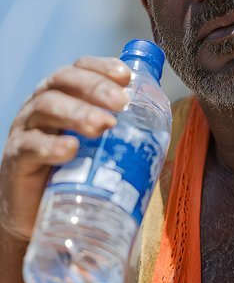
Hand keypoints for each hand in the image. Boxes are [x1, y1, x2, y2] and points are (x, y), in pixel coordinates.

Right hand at [0, 56, 130, 241]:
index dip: (102, 67)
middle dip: (95, 86)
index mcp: (65, 97)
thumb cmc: (73, 177)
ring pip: (46, 108)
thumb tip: (167, 155)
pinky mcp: (16, 159)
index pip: (80, 68)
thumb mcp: (100, 155)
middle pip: (63, 81)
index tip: (127, 76)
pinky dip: (51, 145)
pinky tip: (71, 150)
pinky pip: (30, 146)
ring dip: (77, 113)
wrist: (37, 216)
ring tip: (103, 125)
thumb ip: (127, 149)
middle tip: (120, 103)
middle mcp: (43, 106)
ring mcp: (27, 130)